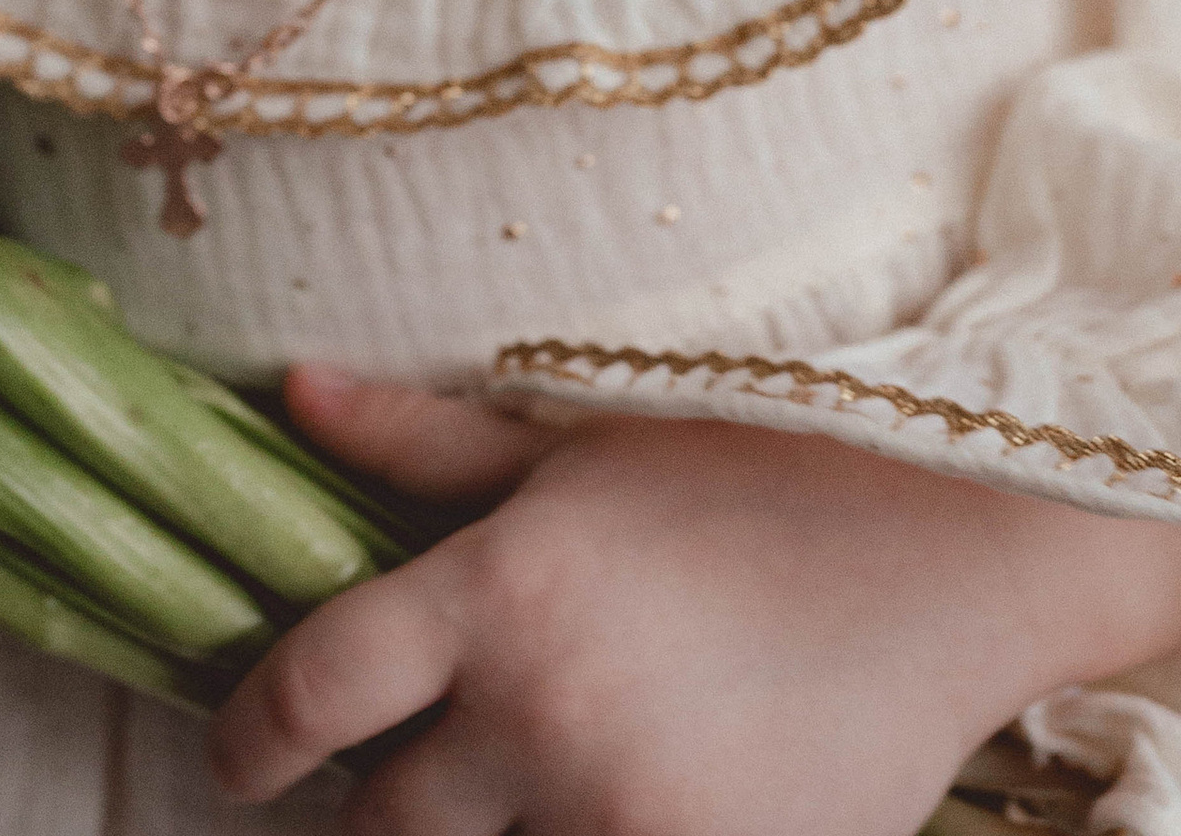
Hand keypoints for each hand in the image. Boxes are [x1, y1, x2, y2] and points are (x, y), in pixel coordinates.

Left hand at [211, 368, 1180, 835]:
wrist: (947, 551)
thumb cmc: (749, 474)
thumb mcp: (577, 444)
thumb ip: (423, 440)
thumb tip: (292, 389)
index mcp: (497, 594)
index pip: (316, 687)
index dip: (247, 734)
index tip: (233, 756)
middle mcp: (542, 718)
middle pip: (381, 826)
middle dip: (367, 815)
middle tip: (386, 786)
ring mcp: (626, 818)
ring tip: (502, 796)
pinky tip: (589, 813)